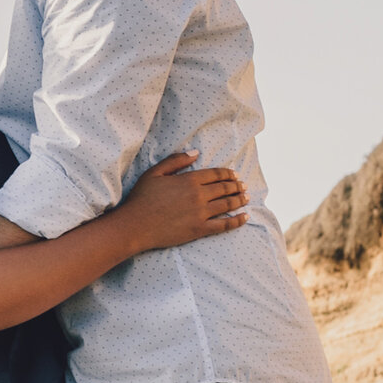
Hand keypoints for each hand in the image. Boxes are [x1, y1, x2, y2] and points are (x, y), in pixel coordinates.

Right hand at [112, 151, 250, 254]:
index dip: (228, 174)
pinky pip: (224, 225)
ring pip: (227, 204)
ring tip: (247, 197)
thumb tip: (196, 153)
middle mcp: (198, 195)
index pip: (216, 174)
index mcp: (189, 180)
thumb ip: (176, 161)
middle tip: (244, 186)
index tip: (235, 175)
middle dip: (237, 186)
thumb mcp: (154, 173)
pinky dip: (237, 221)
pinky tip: (245, 217)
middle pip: (224, 188)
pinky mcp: (200, 229)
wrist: (135, 226)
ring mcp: (201, 213)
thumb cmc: (141, 198)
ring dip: (240, 200)